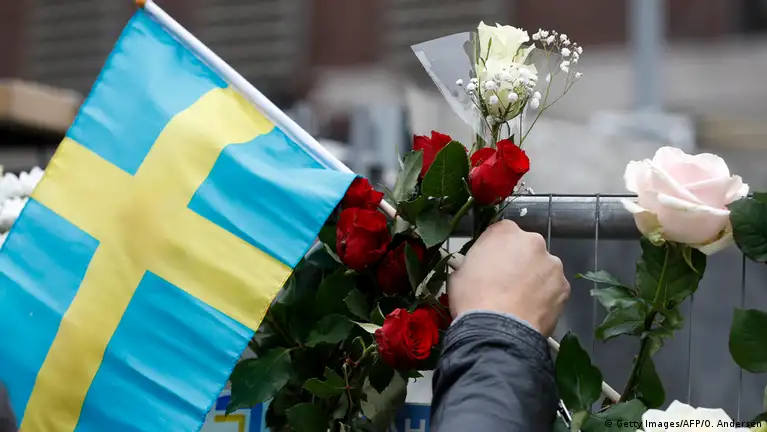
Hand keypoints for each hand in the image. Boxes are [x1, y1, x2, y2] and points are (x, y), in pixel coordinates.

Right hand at [448, 220, 569, 336]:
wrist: (497, 330)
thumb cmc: (472, 299)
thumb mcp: (459, 273)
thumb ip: (473, 262)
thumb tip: (477, 269)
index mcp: (505, 232)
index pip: (501, 233)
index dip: (495, 250)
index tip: (490, 265)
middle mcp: (533, 241)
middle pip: (526, 248)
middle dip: (518, 262)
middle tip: (506, 284)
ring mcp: (552, 264)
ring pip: (542, 268)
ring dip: (534, 279)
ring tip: (521, 301)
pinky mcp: (564, 287)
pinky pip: (553, 288)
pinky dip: (545, 296)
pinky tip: (532, 311)